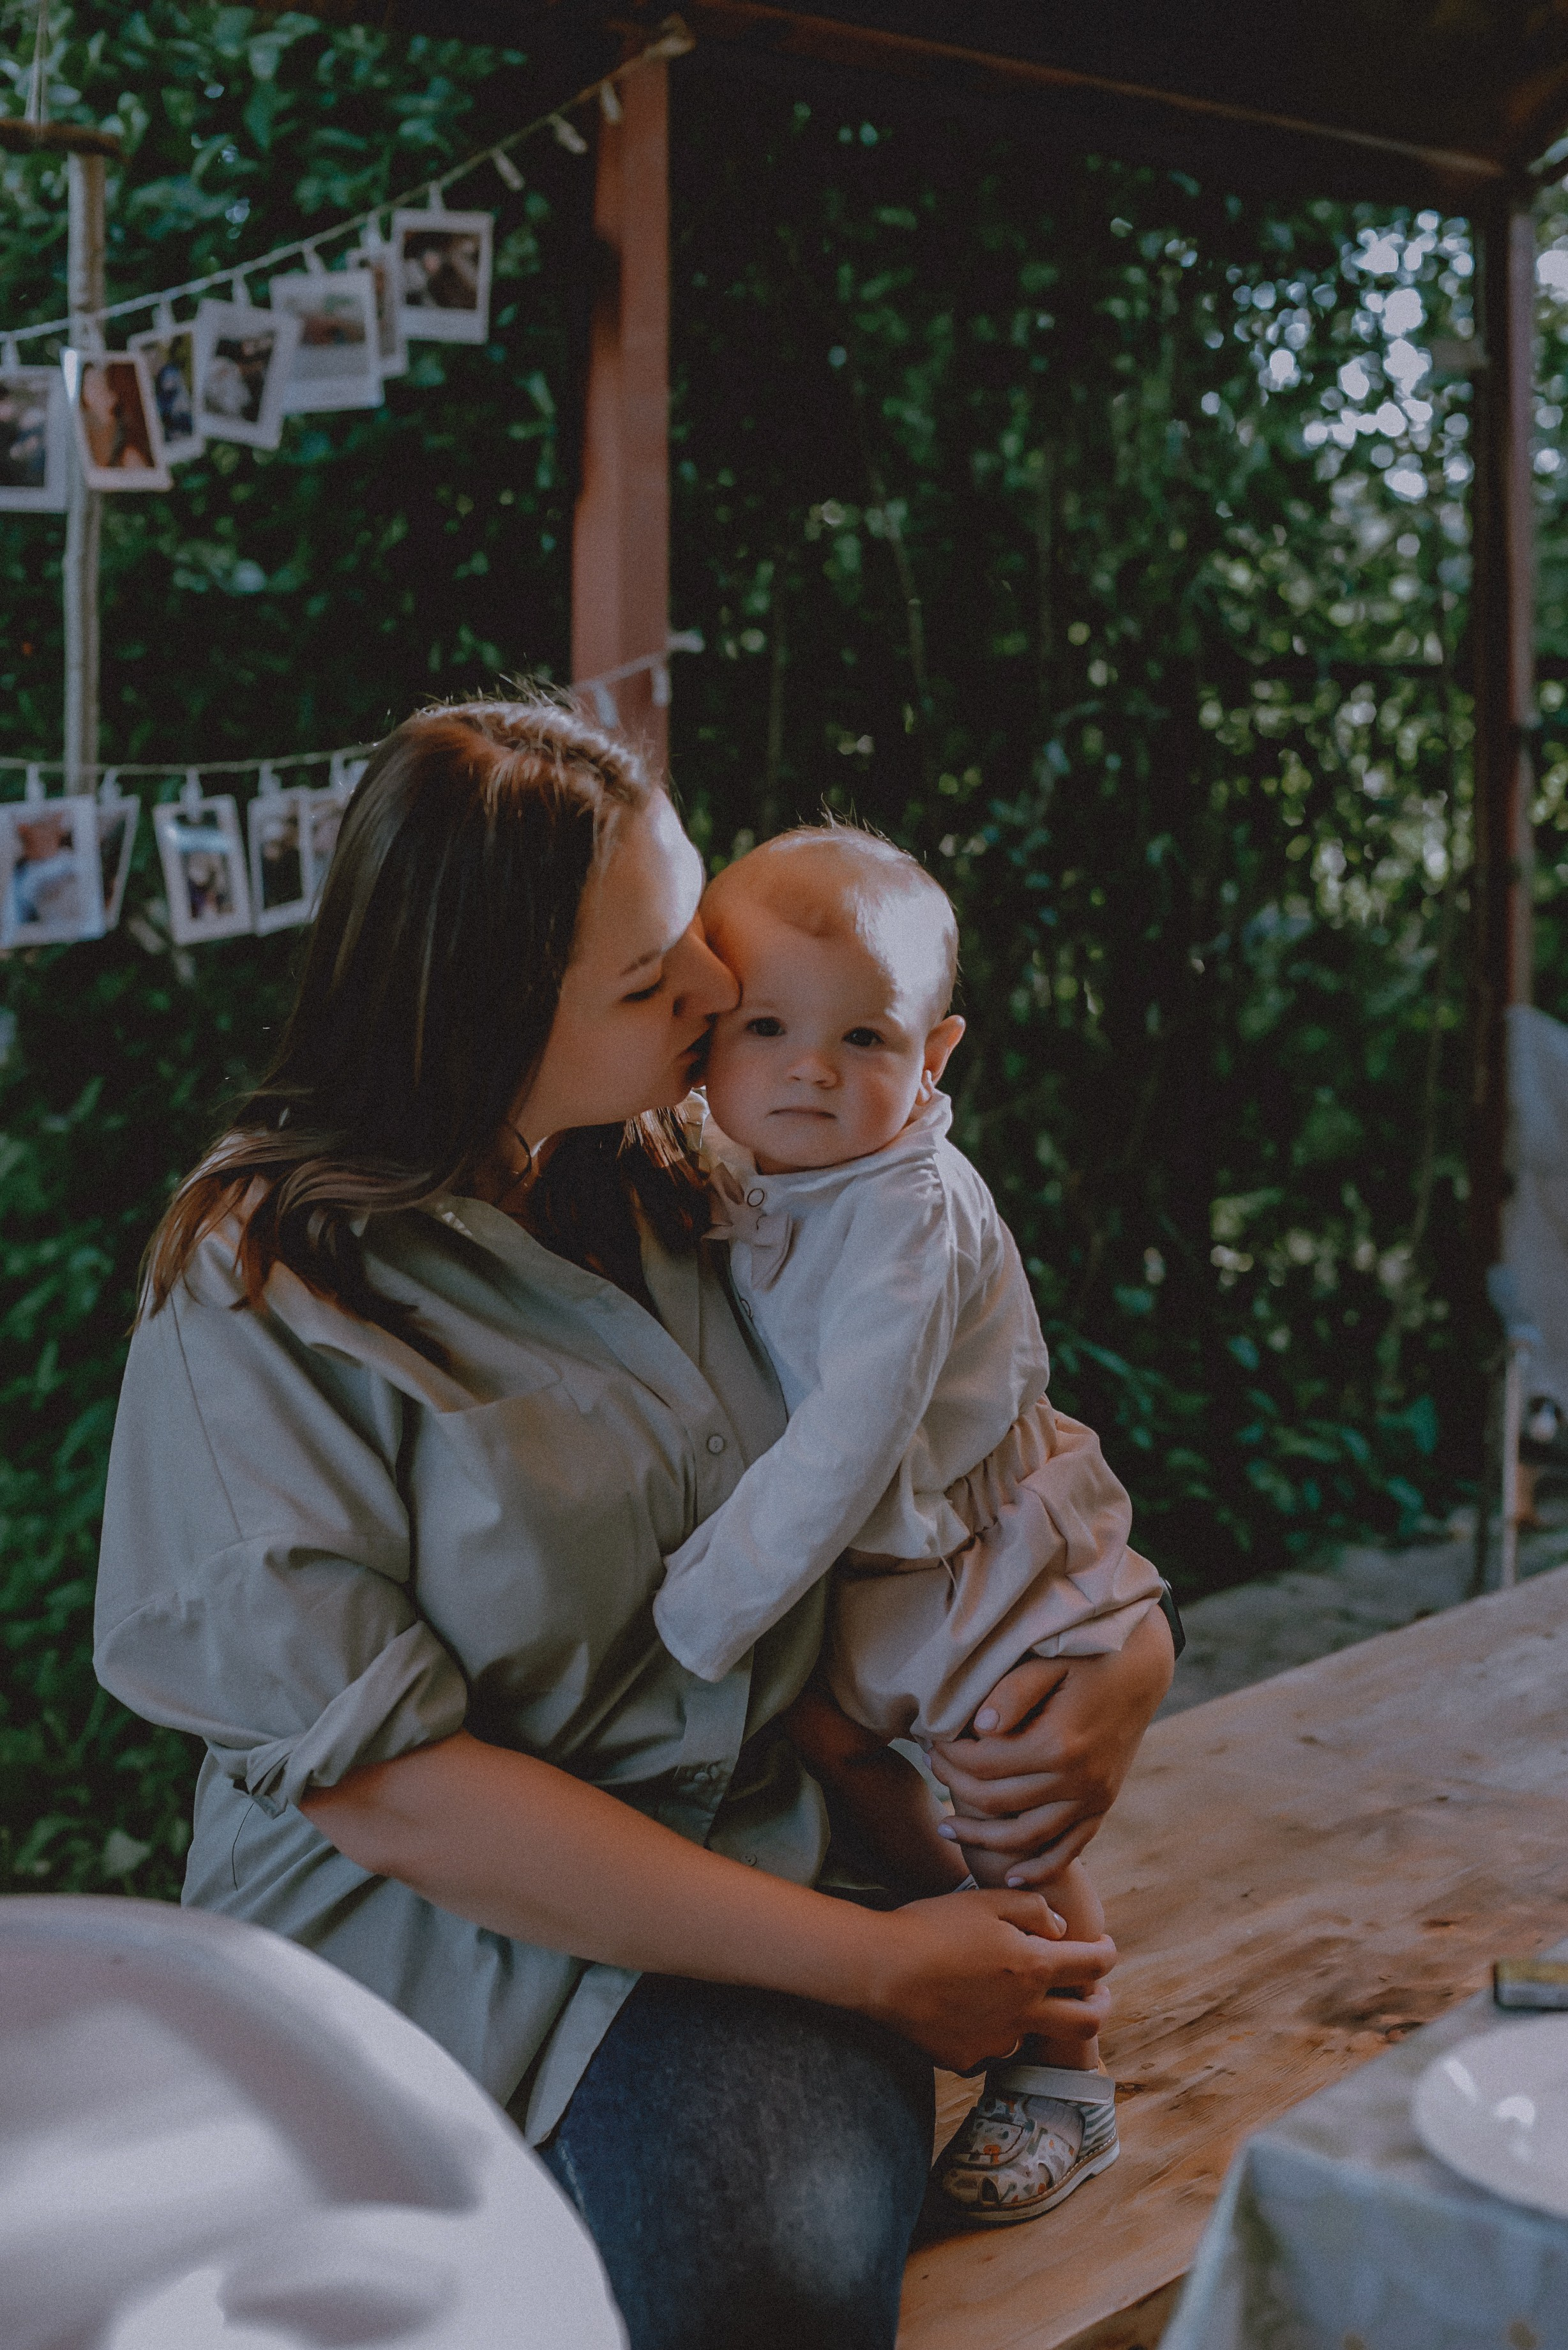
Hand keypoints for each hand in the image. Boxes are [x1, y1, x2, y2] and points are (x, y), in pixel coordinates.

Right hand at [865, 1888, 1114, 2071]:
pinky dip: (991, 2032)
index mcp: (1035, 1967)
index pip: (1095, 1965)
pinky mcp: (967, 2058)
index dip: (1107, 1954)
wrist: (880, 1968)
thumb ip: (1034, 1910)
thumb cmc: (934, 1924)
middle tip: (1095, 1993)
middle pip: (1087, 2022)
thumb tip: (1061, 1931)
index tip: (1104, 1948)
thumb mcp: (987, 1900)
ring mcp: (997, 2040)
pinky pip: (991, 2049)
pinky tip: (969, 2010)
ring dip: (1036, 2018)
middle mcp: (1025, 2011)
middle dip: (1101, 2006)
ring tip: (1013, 1994)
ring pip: (1034, 2036)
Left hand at [926, 1605, 1173, 1884]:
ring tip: (946, 1828)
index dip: (948, 1755)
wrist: (1141, 1668)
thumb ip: (1013, 1692)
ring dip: (981, 1838)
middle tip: (928, 1767)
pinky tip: (1010, 1877)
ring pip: (1026, 1837)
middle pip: (996, 1800)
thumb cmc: (1086, 1656)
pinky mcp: (1103, 1806)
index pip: (983, 1763)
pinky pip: (1069, 1849)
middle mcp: (1077, 1779)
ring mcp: (1093, 1798)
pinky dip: (1039, 1867)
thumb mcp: (1048, 1660)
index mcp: (1058, 1743)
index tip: (928, 1741)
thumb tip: (980, 1728)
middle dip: (953, 1785)